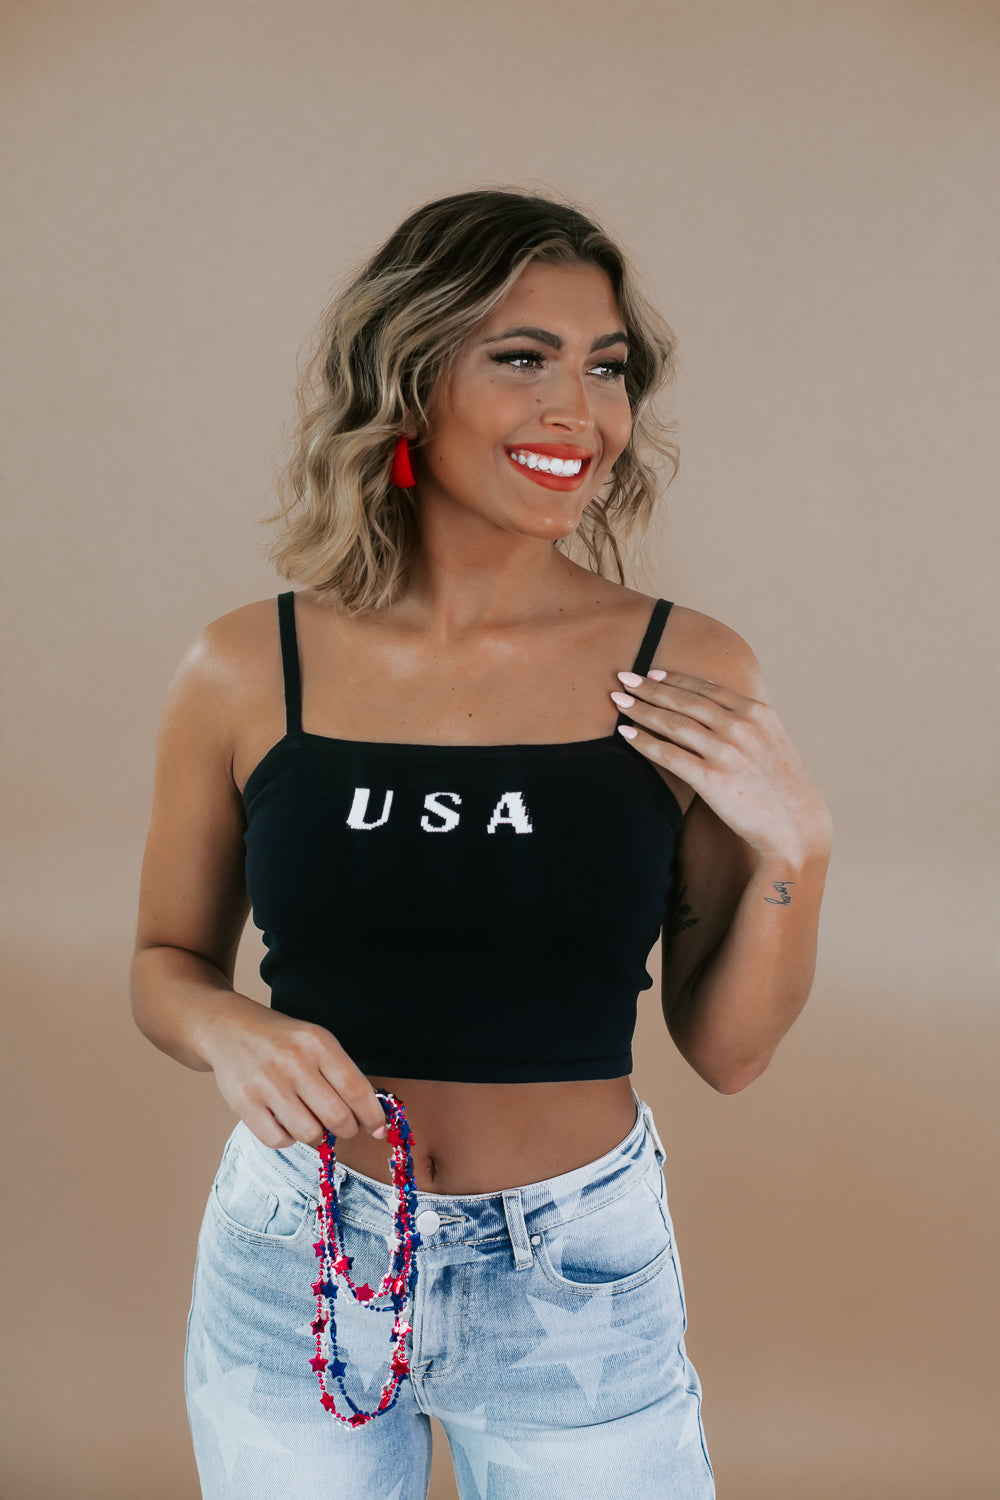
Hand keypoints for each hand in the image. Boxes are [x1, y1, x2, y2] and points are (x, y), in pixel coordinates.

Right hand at [202, 1002, 388, 1149]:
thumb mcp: (316, 1041)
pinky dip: (288, 1138)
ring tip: (311, 1120)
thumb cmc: (283, 1040)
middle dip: (347, 1129)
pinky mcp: (243, 1102)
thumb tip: (370, 1117)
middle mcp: (293, 1062)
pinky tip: (286, 1122)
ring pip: (309, 1133)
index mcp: (318, 1043)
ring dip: (317, 1135)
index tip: (379, 1129)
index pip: (356, 1089)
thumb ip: (342, 1073)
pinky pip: (278, 1140)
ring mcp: (267, 1083)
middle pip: (336, 1117)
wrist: (229, 1028)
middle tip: (344, 1127)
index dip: (372, 1115)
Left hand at [612, 668, 832, 863]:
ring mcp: (726, 752)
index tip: (651, 672)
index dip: (674, 678)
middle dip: (649, 687)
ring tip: (619, 701)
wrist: (796, 826)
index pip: (705, 688)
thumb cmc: (781, 786)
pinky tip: (626, 734)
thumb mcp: (770, 740)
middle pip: (684, 701)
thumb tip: (713, 701)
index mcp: (755, 712)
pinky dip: (644, 742)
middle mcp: (740, 726)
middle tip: (624, 679)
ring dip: (641, 710)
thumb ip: (744, 720)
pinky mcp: (712, 779)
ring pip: (673, 724)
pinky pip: (669, 755)